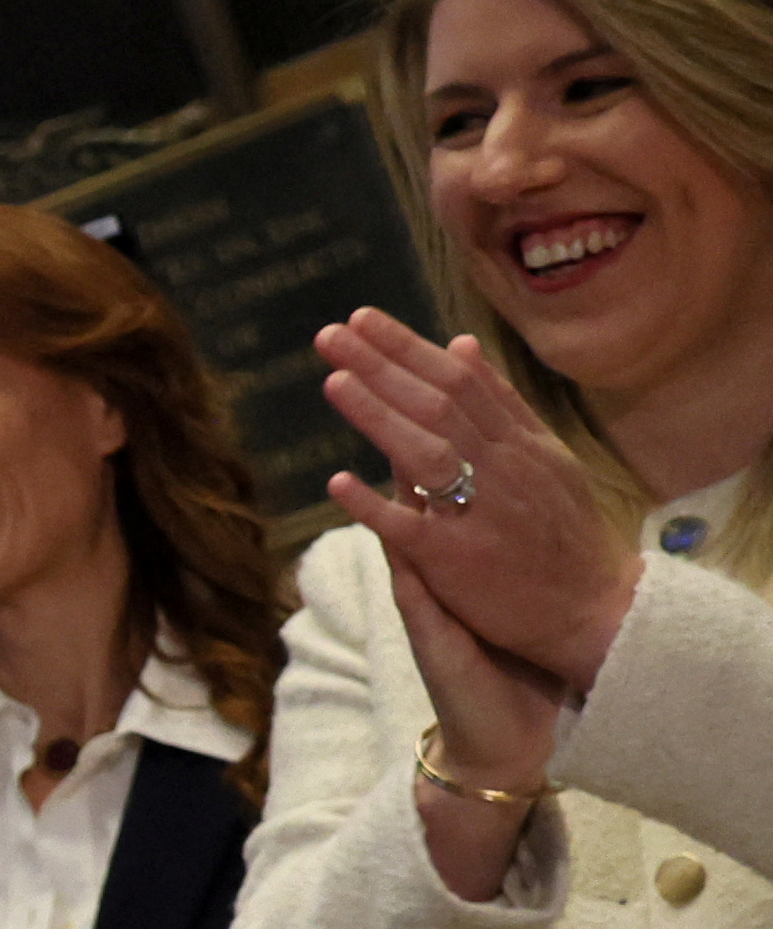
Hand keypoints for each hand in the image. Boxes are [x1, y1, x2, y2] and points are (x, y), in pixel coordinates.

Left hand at [322, 311, 639, 696]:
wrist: (598, 609)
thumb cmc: (563, 531)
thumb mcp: (545, 456)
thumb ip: (499, 402)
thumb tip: (459, 343)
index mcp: (520, 443)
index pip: (458, 380)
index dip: (408, 348)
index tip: (361, 319)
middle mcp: (504, 470)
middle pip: (438, 405)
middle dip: (382, 366)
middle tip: (330, 333)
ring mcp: (483, 514)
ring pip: (428, 454)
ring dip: (379, 416)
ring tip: (333, 381)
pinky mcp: (461, 561)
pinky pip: (413, 528)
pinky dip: (376, 504)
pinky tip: (338, 482)